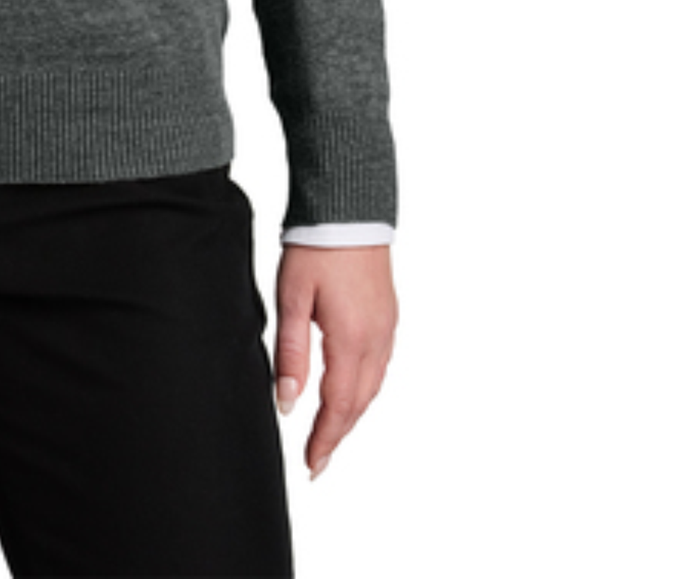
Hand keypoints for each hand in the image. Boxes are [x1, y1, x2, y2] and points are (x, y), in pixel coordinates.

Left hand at [272, 243, 396, 481]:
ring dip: (352, 414)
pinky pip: (380, 366)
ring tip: (330, 433)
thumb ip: (292, 354)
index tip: (311, 464)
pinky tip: (351, 391)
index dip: (325, 439)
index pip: (339, 406)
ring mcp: (387, 328)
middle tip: (317, 459)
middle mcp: (376, 340)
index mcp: (352, 340)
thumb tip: (288, 403)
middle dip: (338, 434)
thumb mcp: (293, 299)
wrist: (348, 210)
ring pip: (373, 387)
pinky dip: (365, 389)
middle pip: (359, 403)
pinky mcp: (388, 315)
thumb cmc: (316, 248)